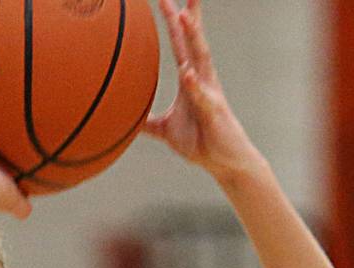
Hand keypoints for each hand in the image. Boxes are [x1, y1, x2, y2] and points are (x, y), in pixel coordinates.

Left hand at [145, 0, 263, 180]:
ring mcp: (210, 94)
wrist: (226, 164)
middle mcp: (203, 80)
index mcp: (191, 80)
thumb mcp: (166, 131)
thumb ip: (148, 123)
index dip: (173, 21)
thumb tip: (127, 120)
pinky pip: (201, 97)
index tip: (165, 0)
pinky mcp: (213, 113)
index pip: (180, 44)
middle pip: (193, 42)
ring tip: (184, 17)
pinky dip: (194, 85)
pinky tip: (186, 73)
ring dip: (193, 39)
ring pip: (200, 61)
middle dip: (186, 17)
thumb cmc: (201, 143)